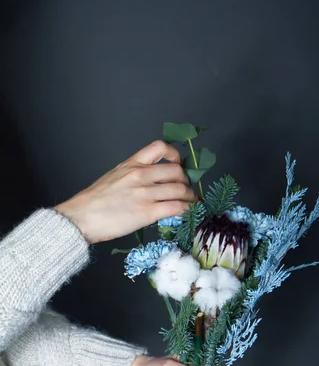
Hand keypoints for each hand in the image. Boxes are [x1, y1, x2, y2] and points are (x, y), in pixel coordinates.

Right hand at [54, 140, 195, 243]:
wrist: (80, 218)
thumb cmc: (93, 202)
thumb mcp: (114, 178)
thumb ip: (133, 176)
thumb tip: (152, 183)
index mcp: (131, 164)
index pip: (160, 147)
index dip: (175, 155)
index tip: (178, 165)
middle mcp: (140, 175)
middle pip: (176, 171)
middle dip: (186, 180)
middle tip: (186, 189)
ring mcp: (144, 193)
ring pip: (180, 189)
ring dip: (190, 196)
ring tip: (191, 202)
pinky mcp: (147, 212)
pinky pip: (176, 207)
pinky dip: (186, 209)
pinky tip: (186, 212)